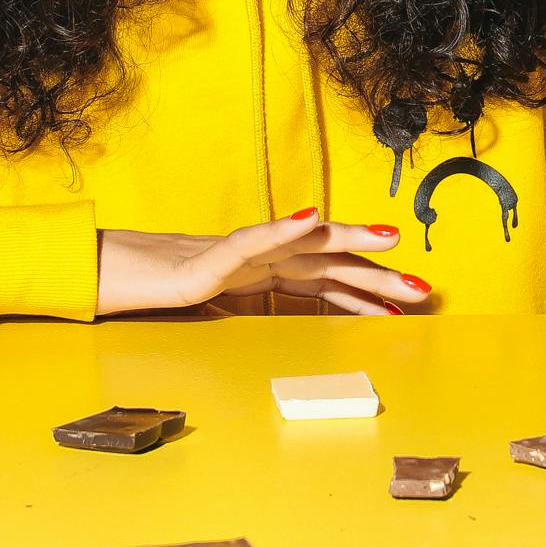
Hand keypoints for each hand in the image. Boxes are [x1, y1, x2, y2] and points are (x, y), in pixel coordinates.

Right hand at [96, 212, 433, 315]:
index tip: (407, 308)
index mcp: (271, 274)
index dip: (369, 292)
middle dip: (378, 273)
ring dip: (349, 239)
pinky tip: (311, 218)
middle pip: (331, 262)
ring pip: (304, 242)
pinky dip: (283, 228)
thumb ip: (267, 310)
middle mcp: (265, 258)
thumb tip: (304, 328)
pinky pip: (253, 239)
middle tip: (423, 287)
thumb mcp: (232, 309)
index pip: (330, 282)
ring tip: (388, 238)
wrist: (122, 275)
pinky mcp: (214, 256)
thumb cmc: (175, 289)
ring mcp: (242, 253)